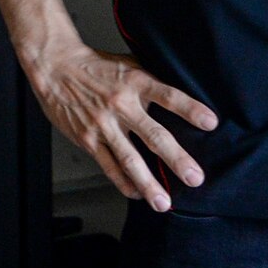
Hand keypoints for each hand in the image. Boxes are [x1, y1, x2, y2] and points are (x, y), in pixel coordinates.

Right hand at [27, 40, 217, 211]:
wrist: (56, 67)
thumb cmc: (97, 67)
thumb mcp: (129, 65)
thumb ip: (152, 82)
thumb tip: (182, 97)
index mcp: (135, 82)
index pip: (168, 96)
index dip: (190, 109)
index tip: (211, 123)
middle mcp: (121, 104)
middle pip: (154, 135)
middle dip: (176, 159)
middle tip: (195, 177)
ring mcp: (103, 125)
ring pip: (130, 159)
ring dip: (149, 183)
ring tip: (164, 202)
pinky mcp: (88, 139)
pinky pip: (109, 166)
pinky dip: (123, 182)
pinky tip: (137, 194)